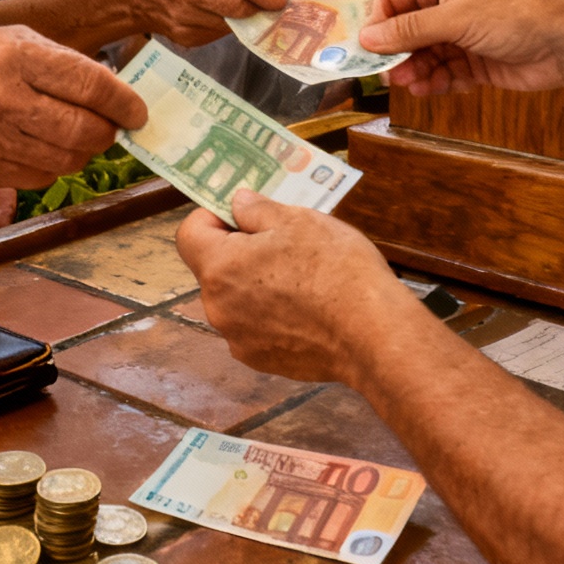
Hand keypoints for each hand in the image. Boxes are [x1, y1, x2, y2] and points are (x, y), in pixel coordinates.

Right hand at [0, 26, 147, 191]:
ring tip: (80, 134)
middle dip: (108, 132)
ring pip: (66, 159)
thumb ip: (65, 64)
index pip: (88, 84)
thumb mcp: (18, 40)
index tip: (137, 111)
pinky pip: (40, 177)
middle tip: (113, 126)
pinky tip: (47, 146)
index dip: (123, 102)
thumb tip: (117, 96)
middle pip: (81, 130)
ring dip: (84, 150)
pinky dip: (55, 164)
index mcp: (14, 56)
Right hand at [121, 0, 288, 45]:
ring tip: (242, 9)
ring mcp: (185, 18)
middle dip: (259, 10)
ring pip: (231, 25)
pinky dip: (226, 28)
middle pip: (238, 9)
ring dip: (244, 20)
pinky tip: (216, 17)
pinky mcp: (186, 38)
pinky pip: (218, 35)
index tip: (280, 0)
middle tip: (271, 9)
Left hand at [175, 190, 414, 384]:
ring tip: (302, 279)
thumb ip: (258, 209)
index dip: (212, 218)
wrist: (373, 336)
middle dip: (240, 252)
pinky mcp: (261, 361)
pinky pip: (255, 328)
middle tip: (283, 244)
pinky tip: (307, 310)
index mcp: (220, 268)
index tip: (243, 216)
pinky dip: (272, 316)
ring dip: (256, 285)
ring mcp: (238, 339)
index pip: (189, 234)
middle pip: (214, 269)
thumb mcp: (300, 221)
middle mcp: (218, 308)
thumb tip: (237, 202)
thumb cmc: (337, 270)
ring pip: (236, 299)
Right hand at [356, 0, 563, 95]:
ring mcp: (459, 35)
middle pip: (404, 30)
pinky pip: (442, 73)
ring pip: (421, 55)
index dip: (377, 22)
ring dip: (413, 71)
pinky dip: (434, 82)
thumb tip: (367, 38)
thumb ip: (410, 30)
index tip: (364, 48)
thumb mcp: (456, 19)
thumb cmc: (514, 16)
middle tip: (387, 76)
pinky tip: (432, 89)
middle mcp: (446, 5)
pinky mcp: (472, 62)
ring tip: (412, 85)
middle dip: (395, 53)